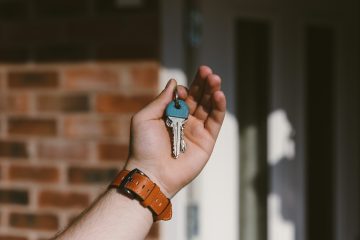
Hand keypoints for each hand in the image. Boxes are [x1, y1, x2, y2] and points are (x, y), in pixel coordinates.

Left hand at [125, 66, 225, 196]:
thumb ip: (161, 100)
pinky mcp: (207, 141)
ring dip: (213, 91)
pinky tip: (219, 95)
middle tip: (207, 71)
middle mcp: (185, 121)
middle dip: (203, 84)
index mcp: (170, 115)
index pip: (183, 96)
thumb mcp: (145, 118)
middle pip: (199, 98)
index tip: (182, 89)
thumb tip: (174, 82)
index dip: (186, 88)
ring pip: (209, 107)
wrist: (152, 172)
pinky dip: (219, 108)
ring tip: (215, 79)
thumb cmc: (144, 146)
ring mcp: (197, 130)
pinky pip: (216, 121)